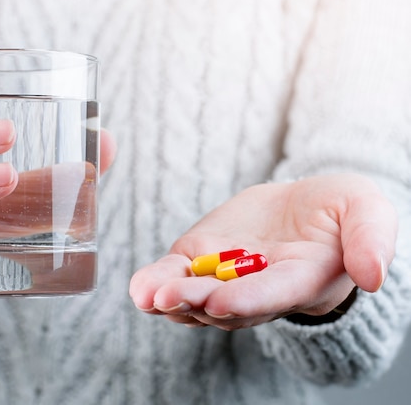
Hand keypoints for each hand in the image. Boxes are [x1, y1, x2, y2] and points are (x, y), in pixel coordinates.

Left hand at [129, 174, 396, 329]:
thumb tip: (373, 275)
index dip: (247, 300)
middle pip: (225, 303)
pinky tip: (139, 286)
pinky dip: (156, 281)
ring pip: (194, 297)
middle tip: (168, 297)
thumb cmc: (337, 211)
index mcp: (299, 280)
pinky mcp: (199, 261)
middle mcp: (257, 290)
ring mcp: (223, 279)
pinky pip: (176, 276)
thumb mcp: (365, 210)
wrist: (301, 209)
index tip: (221, 302)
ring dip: (169, 298)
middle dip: (195, 301)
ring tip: (146, 294)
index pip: (272, 295)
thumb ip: (371, 238)